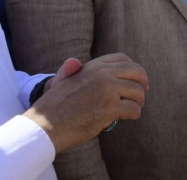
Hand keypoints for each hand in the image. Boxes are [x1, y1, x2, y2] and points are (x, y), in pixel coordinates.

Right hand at [23, 53, 148, 152]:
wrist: (44, 126)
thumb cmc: (52, 107)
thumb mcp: (62, 82)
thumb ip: (72, 71)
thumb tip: (73, 62)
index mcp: (92, 66)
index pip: (123, 59)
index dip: (133, 69)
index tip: (136, 79)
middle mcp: (102, 74)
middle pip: (136, 72)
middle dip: (143, 83)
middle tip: (141, 95)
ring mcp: (107, 89)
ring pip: (138, 92)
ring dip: (139, 102)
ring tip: (133, 109)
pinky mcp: (110, 107)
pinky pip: (134, 109)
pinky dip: (134, 114)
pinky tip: (128, 118)